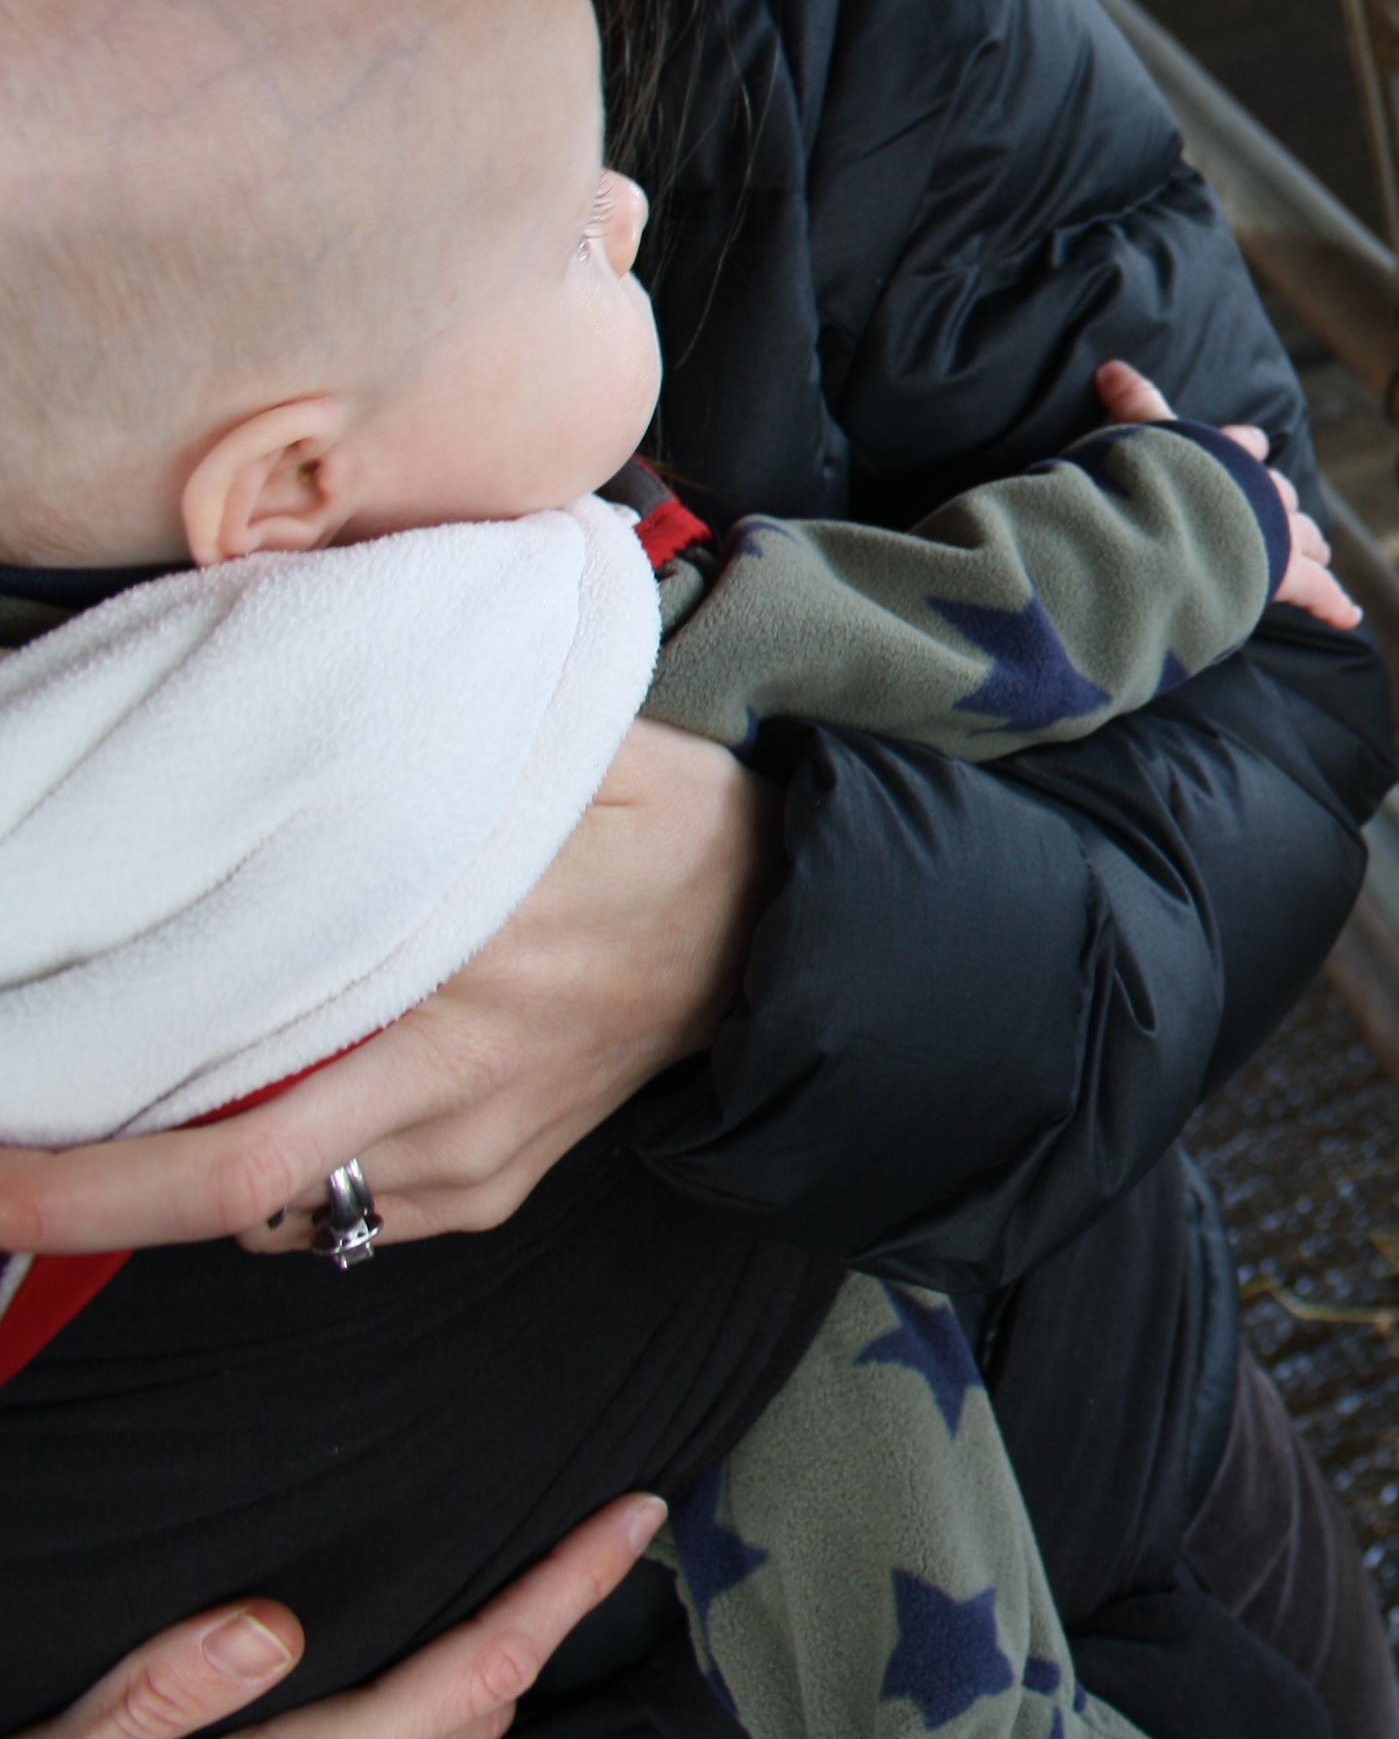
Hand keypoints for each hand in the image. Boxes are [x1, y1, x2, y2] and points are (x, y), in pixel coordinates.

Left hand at [0, 722, 776, 1259]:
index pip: (255, 1077)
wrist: (796, 937)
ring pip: (283, 1208)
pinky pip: (345, 1221)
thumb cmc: (681, 827)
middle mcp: (464, 1075)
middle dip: (86, 1199)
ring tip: (109, 1119)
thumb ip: (462, 732)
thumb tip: (324, 692)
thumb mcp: (585, 748)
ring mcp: (479, 1149)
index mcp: (471, 961)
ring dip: (178, 1178)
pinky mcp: (493, 1187)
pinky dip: (272, 1194)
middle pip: (240, 1183)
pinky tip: (251, 1120)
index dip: (102, 1132)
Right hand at [17, 1494, 660, 1738]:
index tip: (638, 1512)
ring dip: (483, 1678)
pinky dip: (436, 1714)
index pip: (483, 1666)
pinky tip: (406, 1673)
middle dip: (536, 1625)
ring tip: (509, 1591)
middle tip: (580, 1533)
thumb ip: (156, 1697)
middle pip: (488, 1708)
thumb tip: (265, 1627)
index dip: (572, 1586)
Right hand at [1092, 361, 1362, 632]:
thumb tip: (1110, 366)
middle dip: (1281, 504)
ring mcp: (1278, 533)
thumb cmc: (1153, 479)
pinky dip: (1334, 604)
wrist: (1178, 524)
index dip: (1246, 447)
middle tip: (1283, 516)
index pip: (1244, 444)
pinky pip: (1318, 591)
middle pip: (1281, 494)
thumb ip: (1132, 403)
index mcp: (1227, 456)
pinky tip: (1350, 616)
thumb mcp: (1138, 435)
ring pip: (1304, 536)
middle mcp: (1260, 491)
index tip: (1251, 445)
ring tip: (1318, 553)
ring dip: (1309, 544)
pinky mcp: (1287, 573)